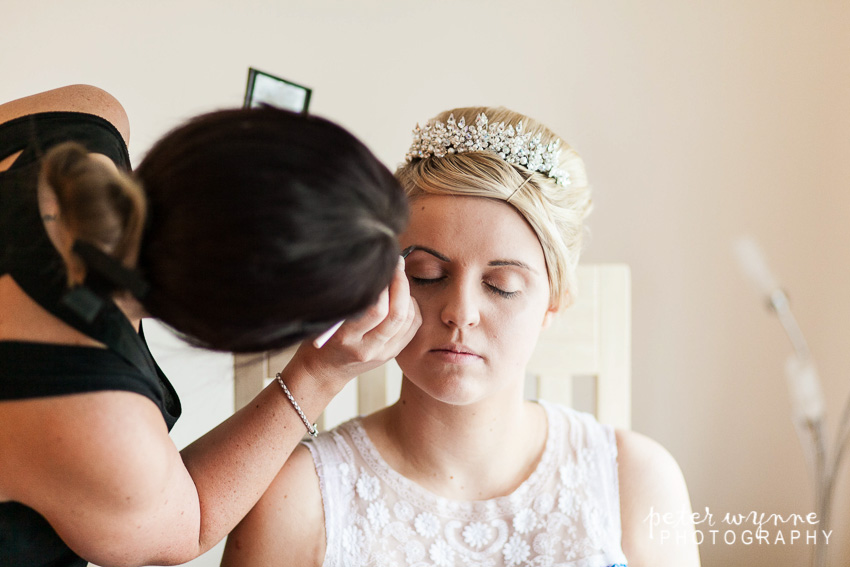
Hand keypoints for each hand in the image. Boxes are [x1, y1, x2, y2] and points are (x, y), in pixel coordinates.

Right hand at [287, 257, 420, 391]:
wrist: (324, 371)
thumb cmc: (319, 340)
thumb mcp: (324, 319)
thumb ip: (347, 300)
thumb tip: (370, 270)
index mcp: (346, 339)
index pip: (375, 310)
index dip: (384, 285)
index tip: (383, 265)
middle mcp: (368, 348)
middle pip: (398, 315)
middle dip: (401, 284)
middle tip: (397, 265)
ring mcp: (384, 353)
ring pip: (409, 319)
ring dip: (408, 295)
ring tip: (397, 279)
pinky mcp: (393, 353)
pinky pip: (413, 325)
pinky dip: (412, 307)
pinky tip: (402, 297)